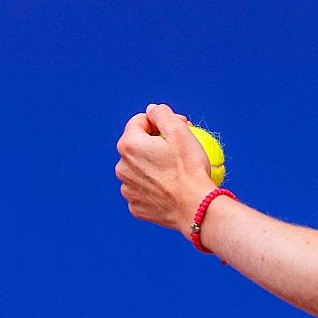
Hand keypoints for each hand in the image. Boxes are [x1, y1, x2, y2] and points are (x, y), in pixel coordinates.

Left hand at [116, 103, 216, 237]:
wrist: (196, 208)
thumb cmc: (189, 168)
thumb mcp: (179, 131)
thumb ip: (161, 114)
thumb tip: (151, 109)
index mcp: (129, 145)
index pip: (140, 121)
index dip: (160, 121)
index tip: (178, 128)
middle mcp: (121, 167)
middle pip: (138, 144)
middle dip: (155, 142)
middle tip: (179, 147)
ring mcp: (127, 189)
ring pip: (139, 168)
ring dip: (152, 164)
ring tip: (175, 168)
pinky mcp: (136, 206)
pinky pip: (144, 189)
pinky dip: (154, 185)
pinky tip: (171, 186)